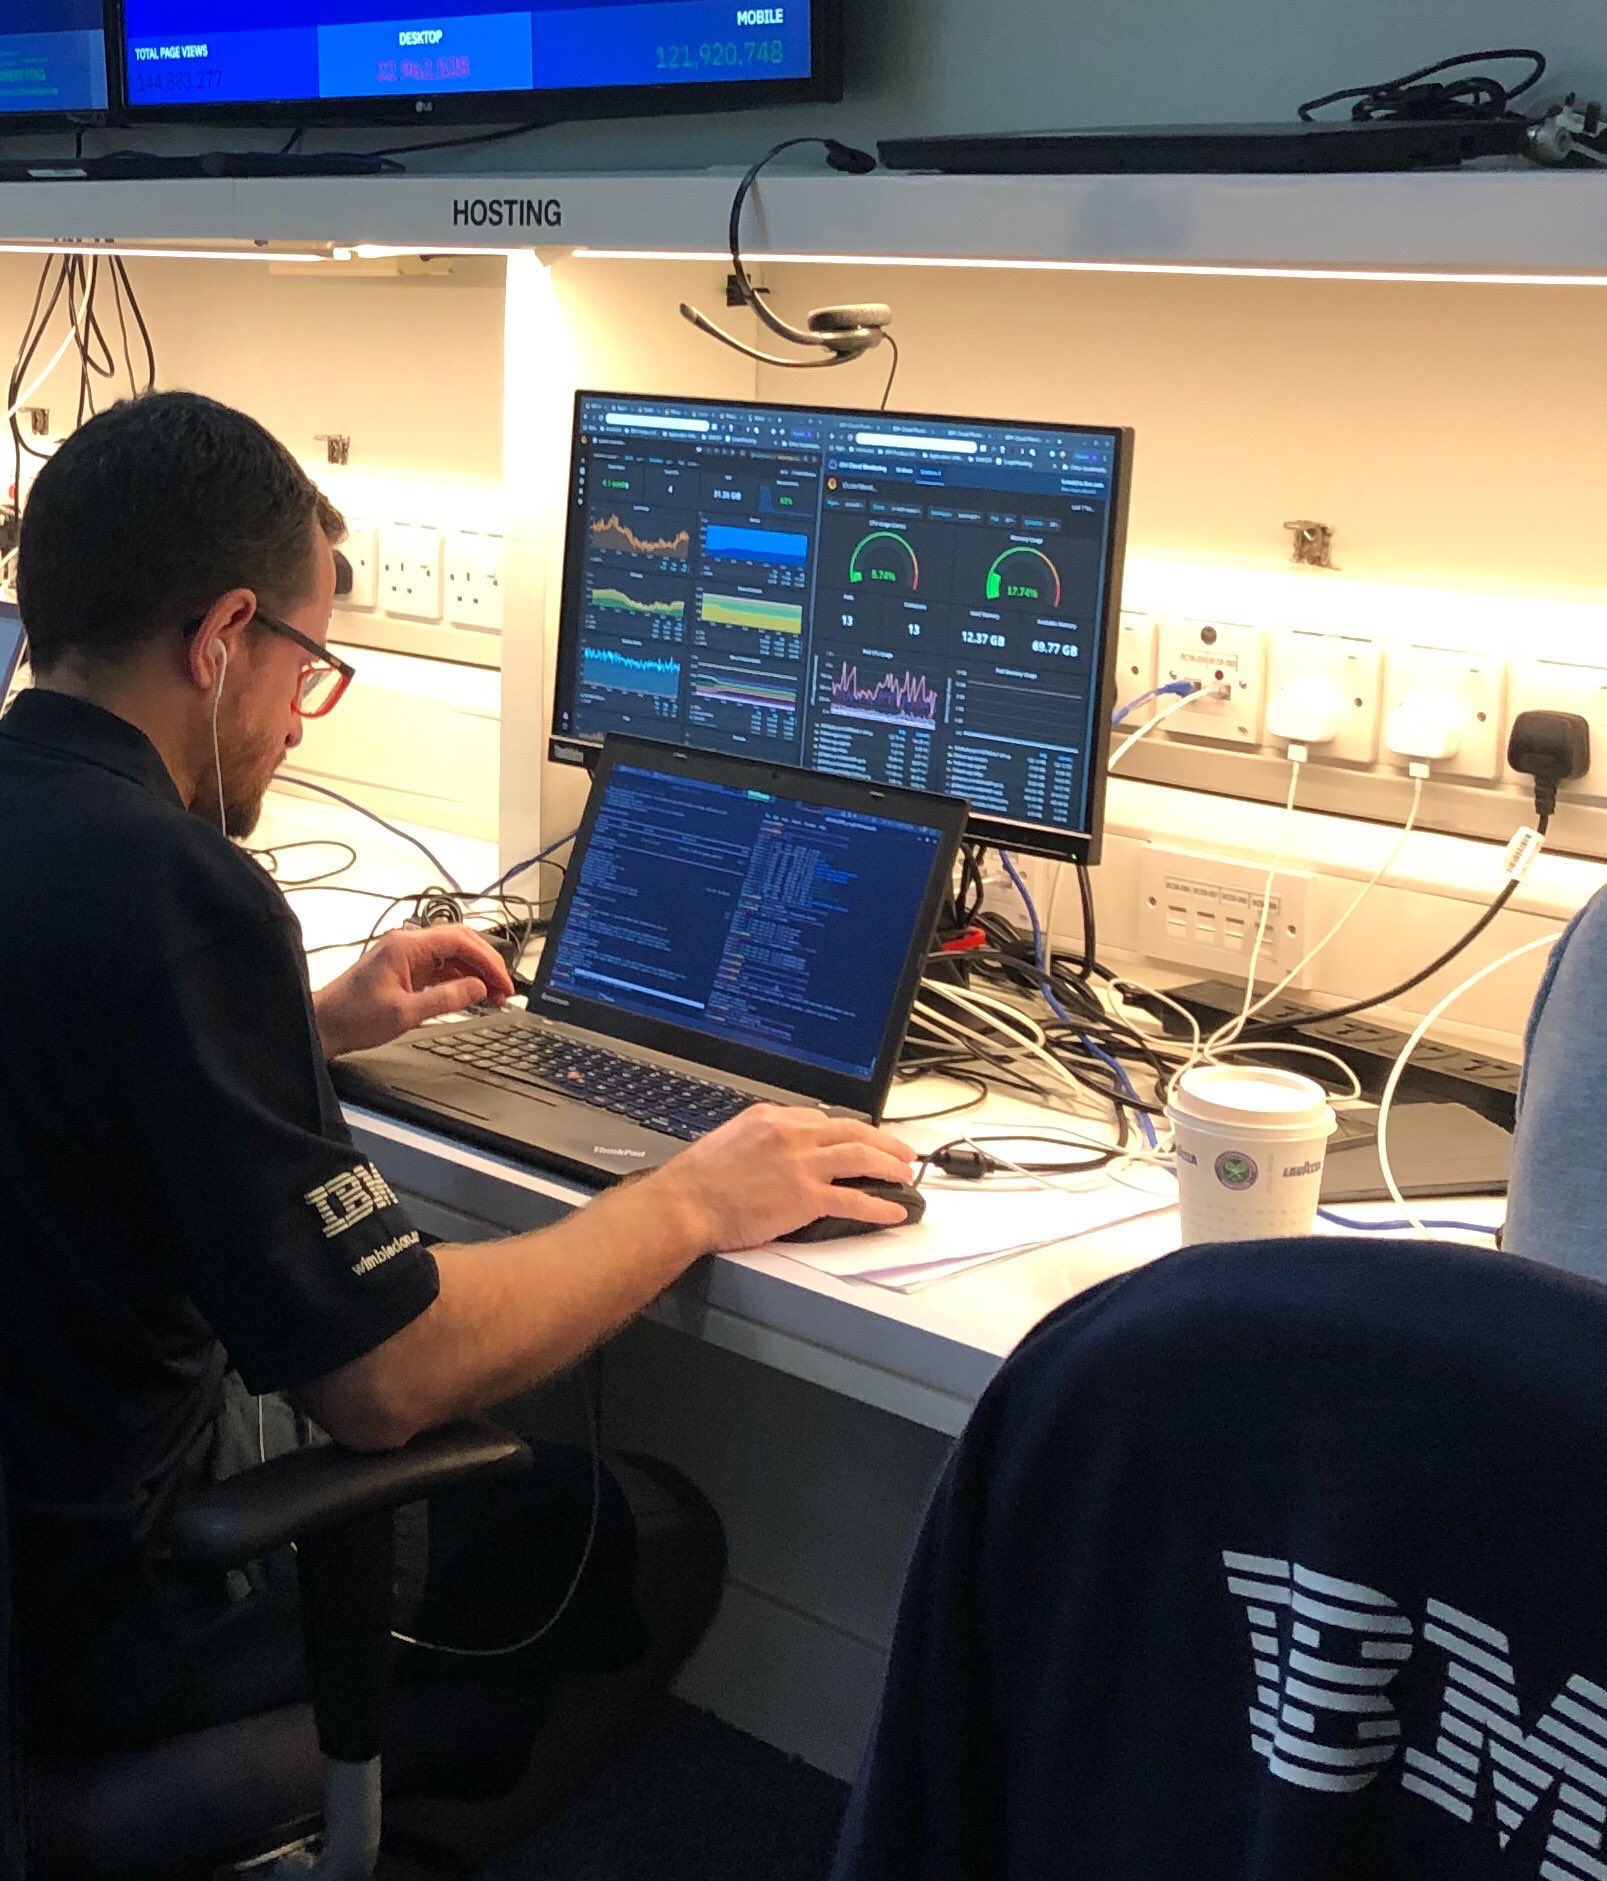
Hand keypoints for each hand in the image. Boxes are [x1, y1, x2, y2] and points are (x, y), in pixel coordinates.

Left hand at [314, 924, 516, 1059]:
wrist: (323, 1026)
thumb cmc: (353, 1018)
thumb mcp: (405, 1013)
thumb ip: (446, 998)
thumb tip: (478, 988)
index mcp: (406, 946)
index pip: (459, 941)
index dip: (487, 960)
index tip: (503, 981)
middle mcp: (407, 944)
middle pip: (460, 942)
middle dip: (486, 963)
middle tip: (504, 988)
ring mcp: (406, 956)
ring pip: (453, 955)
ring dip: (476, 973)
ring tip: (493, 996)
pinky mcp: (405, 970)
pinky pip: (441, 968)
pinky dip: (461, 980)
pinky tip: (473, 995)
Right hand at [641, 1105, 919, 1254]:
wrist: (686, 1203)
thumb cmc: (699, 1179)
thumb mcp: (732, 1139)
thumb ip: (763, 1138)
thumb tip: (782, 1149)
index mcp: (773, 1117)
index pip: (822, 1118)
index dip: (848, 1131)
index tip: (861, 1139)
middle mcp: (792, 1133)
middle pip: (852, 1130)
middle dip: (883, 1140)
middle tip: (902, 1151)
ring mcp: (802, 1164)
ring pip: (861, 1156)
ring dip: (889, 1164)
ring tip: (906, 1173)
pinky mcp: (806, 1197)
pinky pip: (853, 1198)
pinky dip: (879, 1204)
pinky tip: (894, 1210)